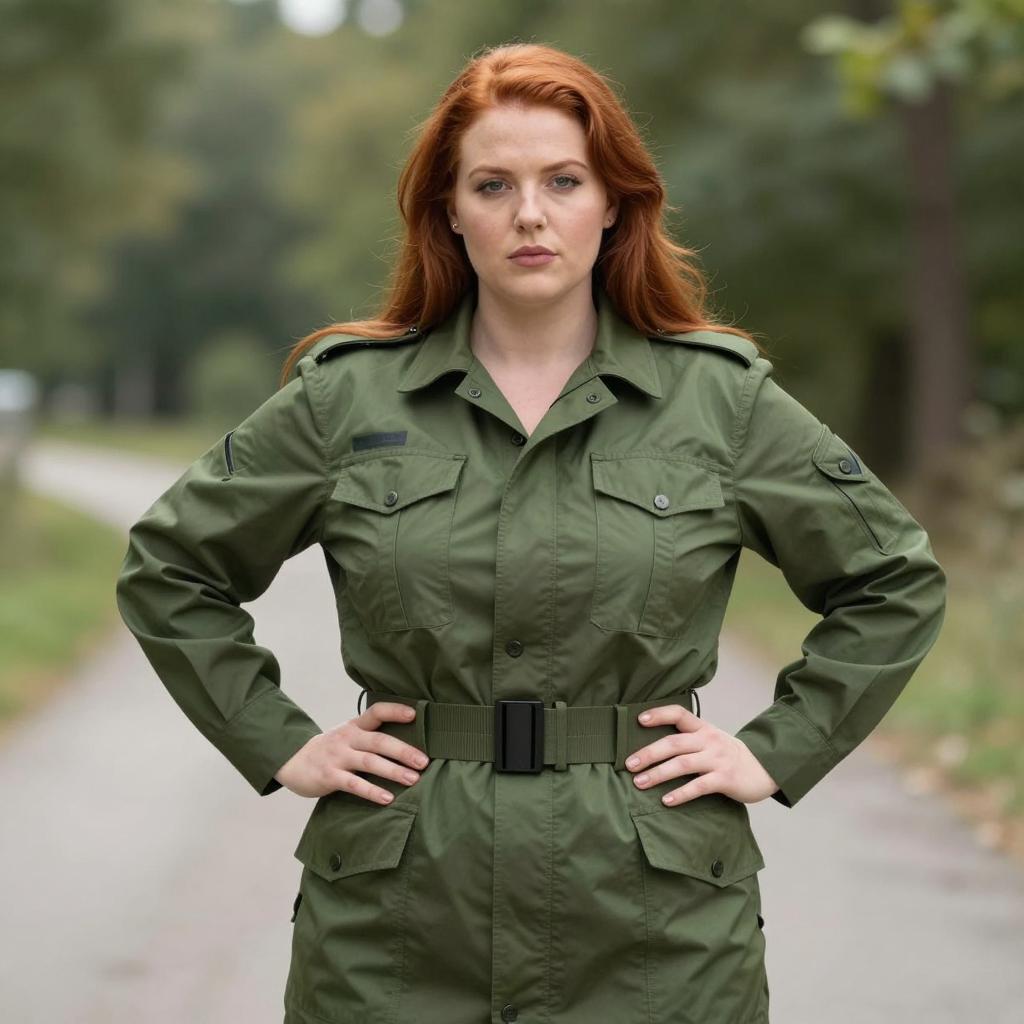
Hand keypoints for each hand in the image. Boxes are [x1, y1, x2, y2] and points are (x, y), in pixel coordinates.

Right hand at [274, 701, 429, 802]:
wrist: (292, 762)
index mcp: (354, 726)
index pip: (376, 711)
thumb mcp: (348, 736)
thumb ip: (370, 737)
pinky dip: (372, 791)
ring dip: (393, 771)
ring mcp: (337, 756)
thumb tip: (410, 745)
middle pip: (378, 741)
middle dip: (403, 751)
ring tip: (413, 780)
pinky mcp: (329, 776)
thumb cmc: (331, 750)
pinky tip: (387, 798)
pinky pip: (354, 784)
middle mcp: (347, 738)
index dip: (395, 710)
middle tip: (424, 762)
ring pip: (369, 762)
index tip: (415, 714)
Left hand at [625, 704, 779, 805]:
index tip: (639, 720)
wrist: (765, 769)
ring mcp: (717, 759)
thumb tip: (651, 748)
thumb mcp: (710, 740)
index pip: (679, 714)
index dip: (659, 714)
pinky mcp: (725, 779)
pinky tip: (666, 800)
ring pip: (682, 764)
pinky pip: (699, 786)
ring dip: (658, 774)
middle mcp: (709, 740)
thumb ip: (688, 740)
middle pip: (674, 743)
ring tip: (639, 783)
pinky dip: (681, 793)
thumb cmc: (728, 756)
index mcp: (703, 728)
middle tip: (629, 764)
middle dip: (649, 753)